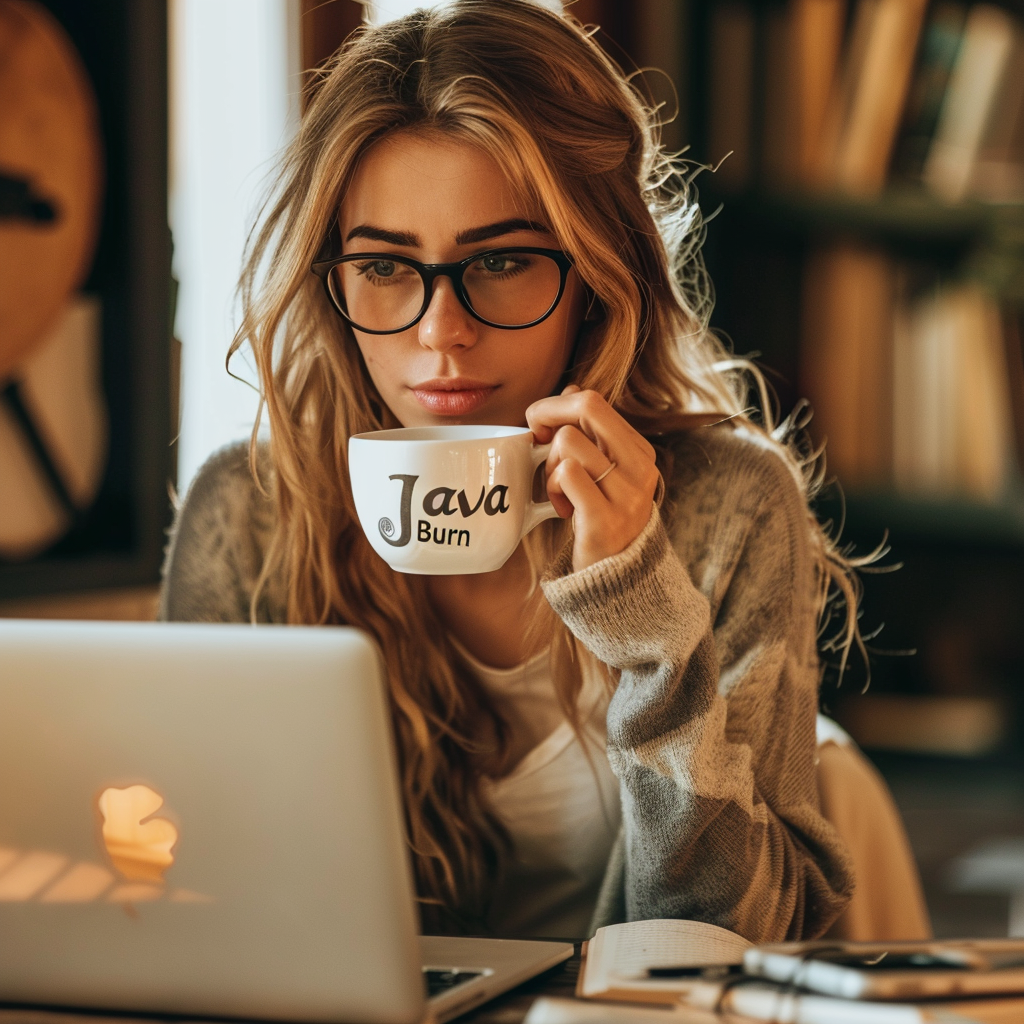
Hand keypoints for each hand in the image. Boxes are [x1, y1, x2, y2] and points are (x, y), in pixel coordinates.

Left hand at [526, 385, 660, 571]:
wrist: (619, 582)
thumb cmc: (602, 519)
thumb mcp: (604, 472)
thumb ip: (591, 433)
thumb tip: (572, 389)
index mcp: (640, 452)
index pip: (594, 401)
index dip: (557, 407)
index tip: (543, 430)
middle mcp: (640, 468)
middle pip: (585, 406)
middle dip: (547, 416)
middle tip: (538, 443)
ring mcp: (626, 494)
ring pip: (568, 441)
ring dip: (550, 466)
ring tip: (560, 492)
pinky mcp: (605, 517)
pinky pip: (567, 473)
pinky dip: (554, 487)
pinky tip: (562, 508)